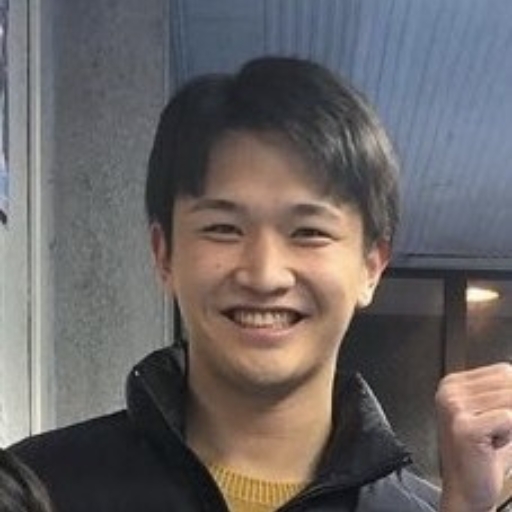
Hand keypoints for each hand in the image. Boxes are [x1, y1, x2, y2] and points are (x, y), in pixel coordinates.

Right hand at [436, 363, 511, 511]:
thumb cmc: (482, 454)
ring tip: (495, 437)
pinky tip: (492, 444)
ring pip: (510, 400)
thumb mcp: (493, 413)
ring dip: (511, 424)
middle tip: (500, 428)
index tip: (508, 416)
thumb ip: (506, 393)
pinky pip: (508, 418)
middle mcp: (449, 391)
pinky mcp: (465, 427)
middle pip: (508, 382)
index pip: (503, 370)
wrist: (466, 488)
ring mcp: (454, 408)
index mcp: (453, 383)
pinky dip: (509, 434)